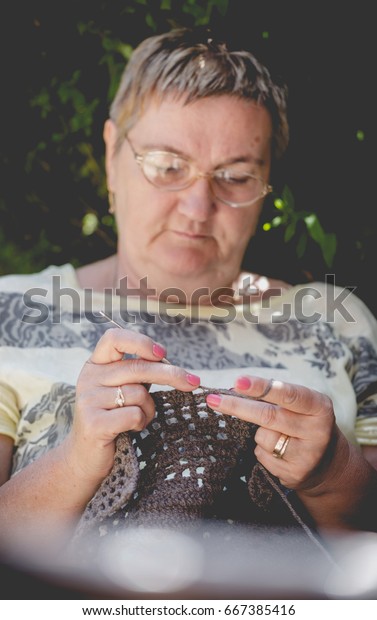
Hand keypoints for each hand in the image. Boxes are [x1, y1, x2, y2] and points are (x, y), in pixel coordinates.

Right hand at [62, 327, 200, 486]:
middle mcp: (88, 378)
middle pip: (137, 367)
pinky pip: (134, 414)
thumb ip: (139, 373)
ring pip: (139, 394)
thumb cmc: (113, 419)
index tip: (162, 354)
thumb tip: (173, 364)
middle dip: (171, 374)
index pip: (114, 338)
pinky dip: (141, 422)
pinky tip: (132, 429)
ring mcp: (88, 400)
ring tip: (140, 419)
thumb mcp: (123, 389)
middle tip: (194, 382)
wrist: (86, 458)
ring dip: (149, 409)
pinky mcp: (94, 423)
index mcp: (95, 365)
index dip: (140, 342)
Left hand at [205, 375, 336, 490]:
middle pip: (268, 416)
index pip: (288, 394)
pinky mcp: (294, 474)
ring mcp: (306, 455)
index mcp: (319, 406)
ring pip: (262, 437)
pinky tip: (278, 452)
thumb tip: (234, 390)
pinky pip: (262, 455)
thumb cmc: (304, 423)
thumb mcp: (300, 405)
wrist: (327, 464)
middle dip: (237, 407)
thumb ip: (274, 397)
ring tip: (278, 434)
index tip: (238, 381)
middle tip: (213, 400)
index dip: (261, 387)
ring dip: (258, 433)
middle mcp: (317, 430)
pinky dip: (262, 450)